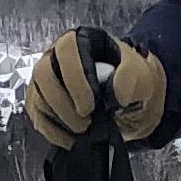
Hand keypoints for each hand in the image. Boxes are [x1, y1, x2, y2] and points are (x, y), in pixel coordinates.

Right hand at [23, 29, 165, 149]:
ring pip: (37, 97)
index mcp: (82, 40)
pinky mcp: (41, 103)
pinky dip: (53, 133)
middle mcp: (57, 56)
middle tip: (85, 122)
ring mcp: (46, 80)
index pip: (66, 49)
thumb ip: (131, 77)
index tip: (90, 105)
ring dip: (60, 120)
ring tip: (84, 131)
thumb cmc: (134, 81)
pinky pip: (37, 117)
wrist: (133, 101)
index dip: (75, 79)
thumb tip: (115, 94)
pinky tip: (72, 140)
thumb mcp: (143, 74)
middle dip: (62, 103)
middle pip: (43, 74)